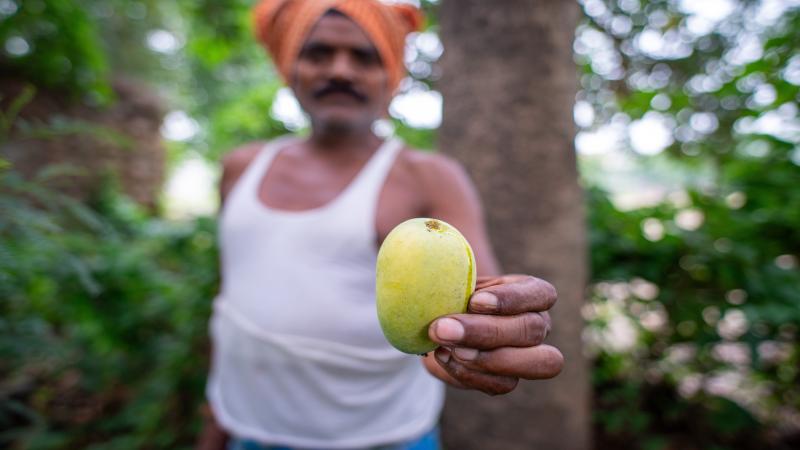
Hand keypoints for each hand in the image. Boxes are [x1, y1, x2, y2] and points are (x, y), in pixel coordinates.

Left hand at [427, 275, 563, 394]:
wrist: (443, 321)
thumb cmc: (454, 290)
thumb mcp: (455, 278)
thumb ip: (455, 277)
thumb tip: (440, 274)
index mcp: (534, 293)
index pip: (542, 295)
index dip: (510, 300)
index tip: (473, 301)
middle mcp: (538, 325)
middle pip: (532, 331)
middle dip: (488, 332)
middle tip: (444, 328)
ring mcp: (528, 356)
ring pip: (527, 364)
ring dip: (481, 358)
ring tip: (443, 346)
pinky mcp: (508, 380)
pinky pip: (500, 384)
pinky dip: (468, 373)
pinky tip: (442, 356)